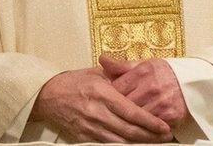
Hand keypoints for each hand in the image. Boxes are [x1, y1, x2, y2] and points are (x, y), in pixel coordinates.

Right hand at [29, 67, 172, 142]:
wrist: (47, 96)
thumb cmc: (73, 82)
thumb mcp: (95, 73)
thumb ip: (117, 76)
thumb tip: (139, 74)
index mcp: (102, 93)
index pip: (131, 112)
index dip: (150, 122)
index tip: (165, 127)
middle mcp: (97, 112)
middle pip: (129, 130)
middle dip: (150, 136)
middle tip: (165, 138)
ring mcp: (89, 127)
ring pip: (120, 143)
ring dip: (139, 145)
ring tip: (153, 143)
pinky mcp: (83, 138)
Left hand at [100, 54, 187, 125]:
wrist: (192, 82)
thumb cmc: (163, 72)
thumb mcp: (143, 64)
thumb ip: (121, 65)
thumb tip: (102, 59)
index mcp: (142, 72)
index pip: (117, 88)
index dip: (109, 95)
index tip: (105, 99)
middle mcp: (151, 88)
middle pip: (125, 104)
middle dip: (117, 109)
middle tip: (110, 113)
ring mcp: (161, 103)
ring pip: (136, 117)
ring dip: (129, 121)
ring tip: (120, 122)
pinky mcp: (171, 116)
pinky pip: (151, 126)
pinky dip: (143, 128)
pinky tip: (137, 128)